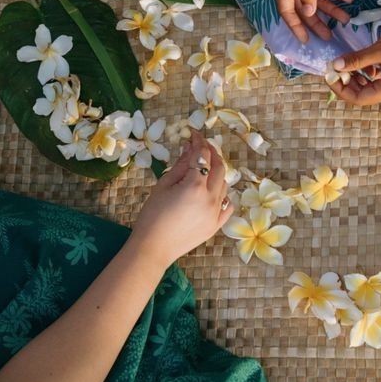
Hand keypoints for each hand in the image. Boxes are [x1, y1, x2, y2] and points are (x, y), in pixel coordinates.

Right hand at [131, 133, 232, 267]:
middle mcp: (211, 198)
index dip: (199, 141)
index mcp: (195, 186)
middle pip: (219, 167)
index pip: (202, 156)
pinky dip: (224, 195)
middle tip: (201, 145)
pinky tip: (215, 190)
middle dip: (211, 152)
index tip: (193, 134)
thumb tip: (189, 147)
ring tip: (205, 166)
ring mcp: (216, 213)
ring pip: (225, 185)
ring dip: (217, 171)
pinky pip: (228, 206)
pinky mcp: (216, 226)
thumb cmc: (152, 215)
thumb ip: (180, 165)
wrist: (153, 247)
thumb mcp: (163, 185)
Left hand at [328, 18, 380, 105]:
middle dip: (347, 82)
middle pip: (363, 94)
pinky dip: (368, 72)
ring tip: (345, 62)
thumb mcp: (379, 51)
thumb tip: (335, 66)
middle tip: (334, 67)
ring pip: (371, 86)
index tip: (328, 75)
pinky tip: (362, 60)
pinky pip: (379, 78)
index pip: (358, 99)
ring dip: (356, 76)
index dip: (340, 89)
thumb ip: (356, 60)